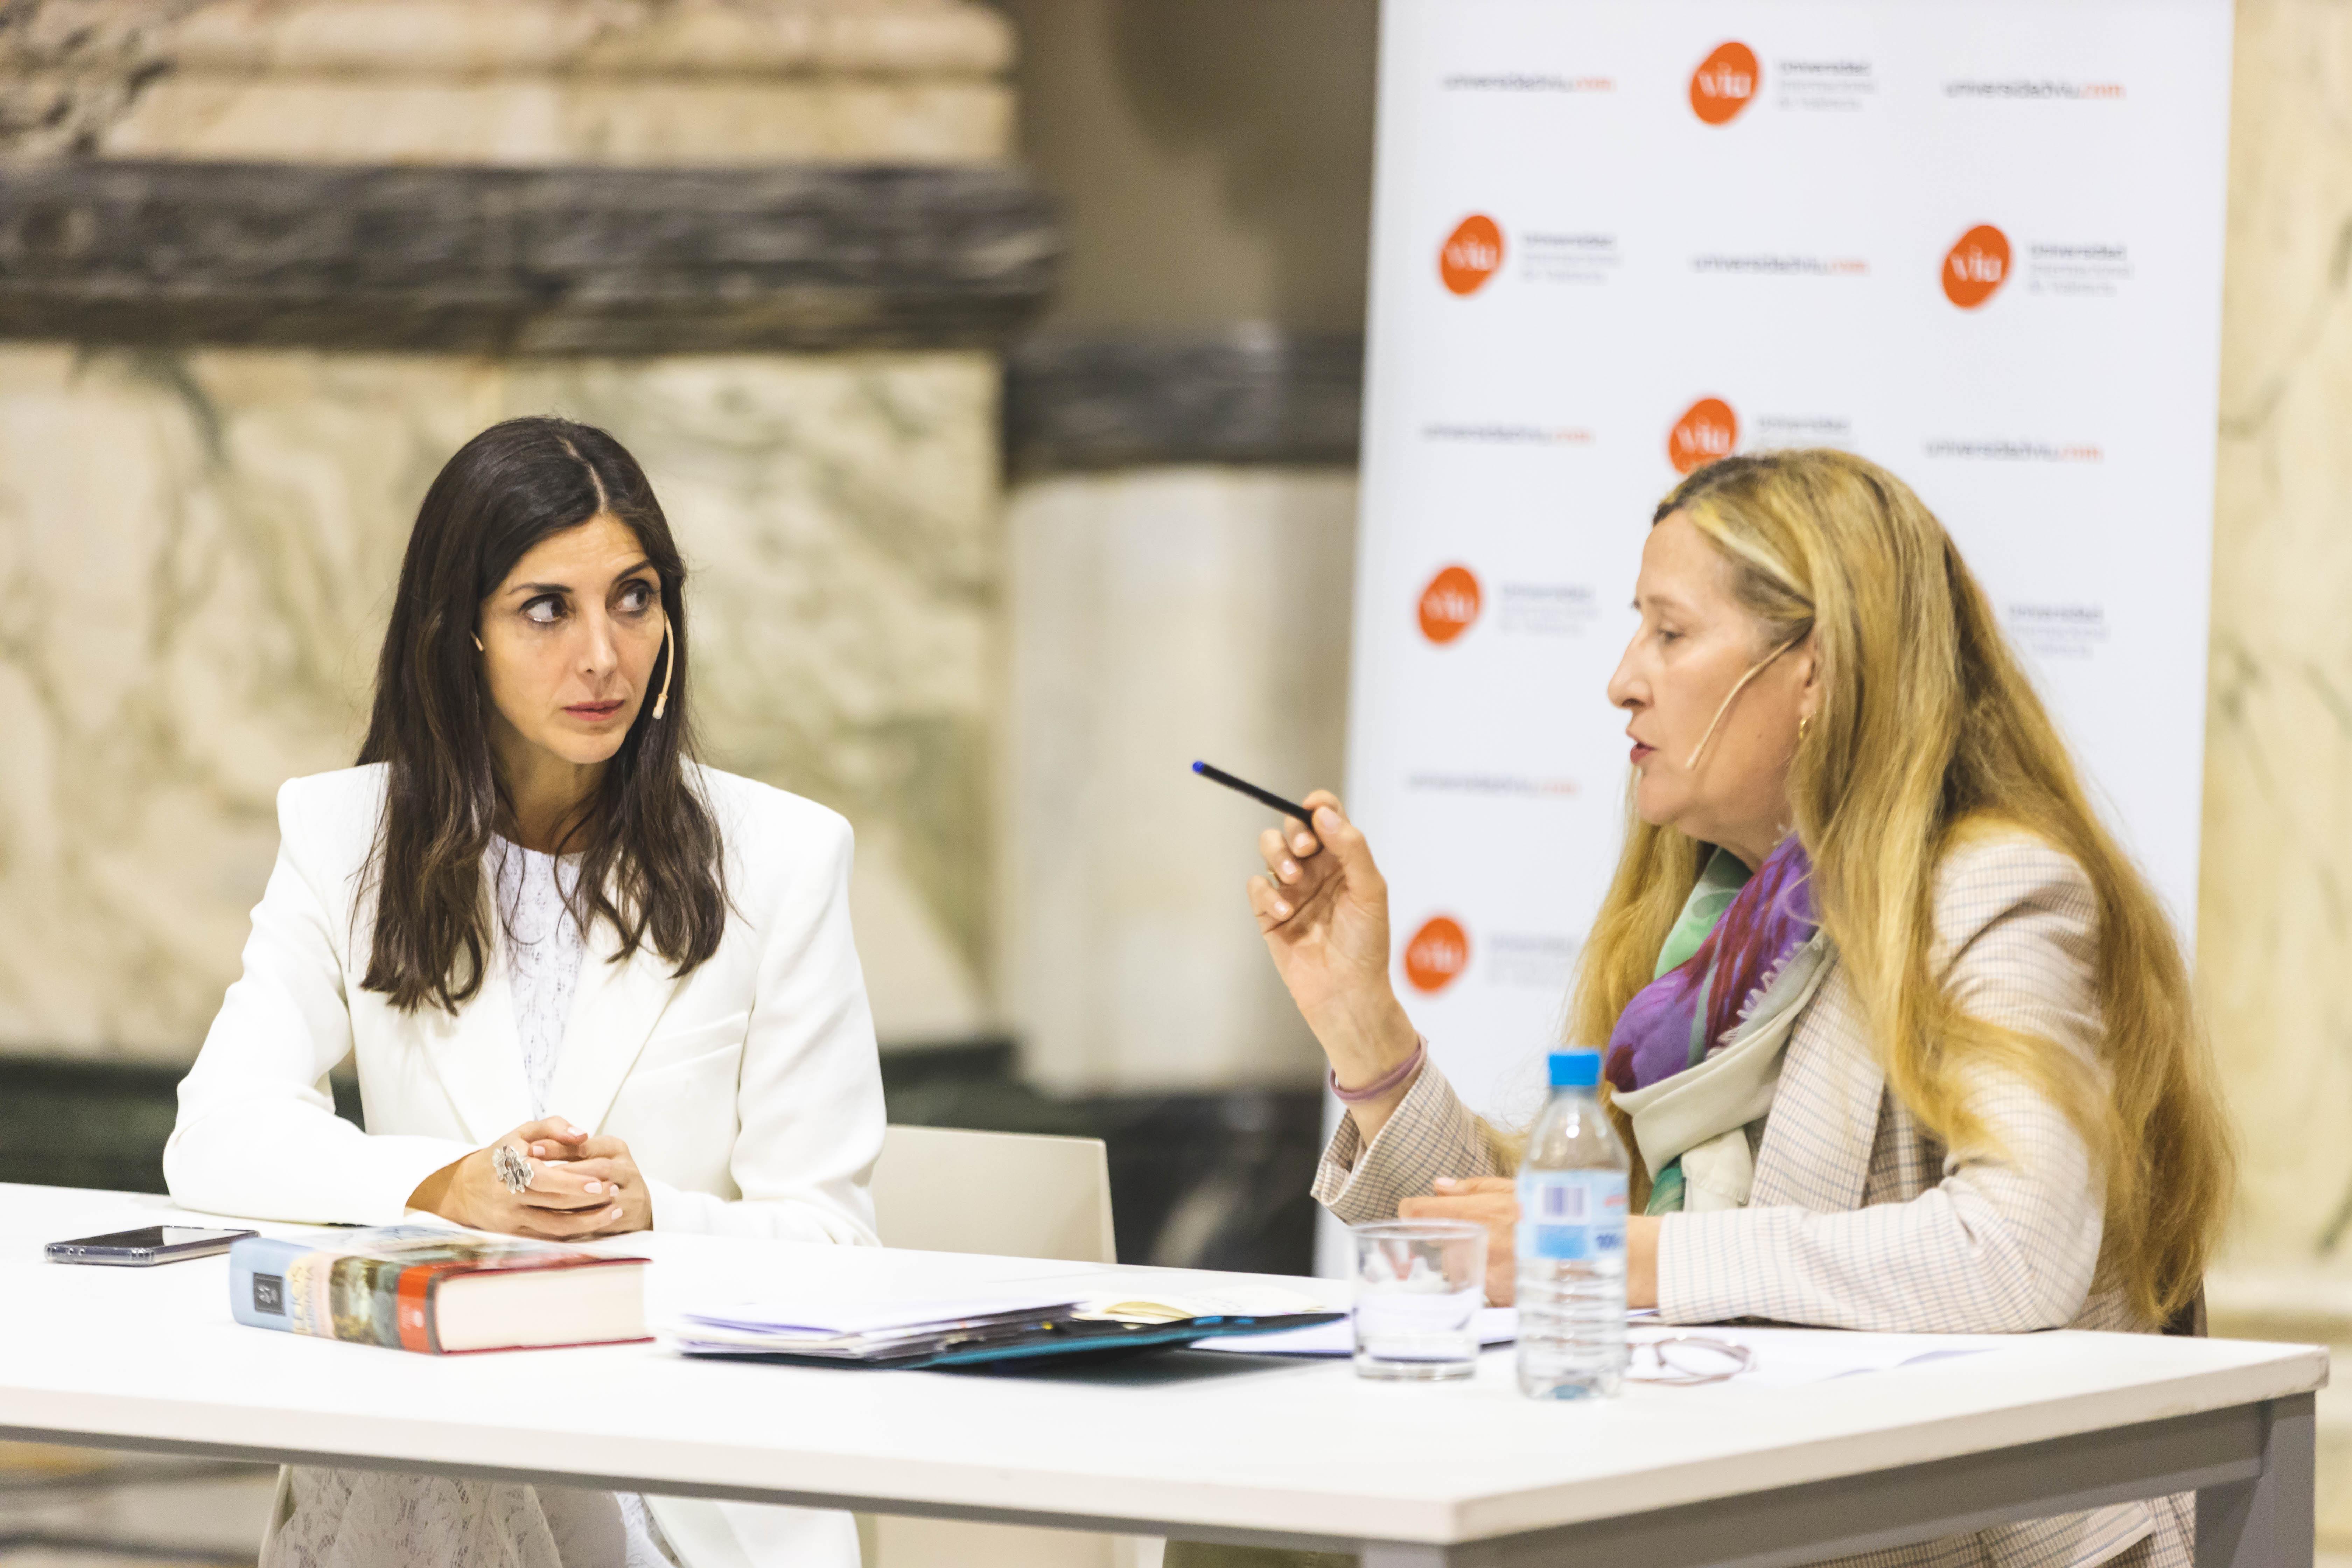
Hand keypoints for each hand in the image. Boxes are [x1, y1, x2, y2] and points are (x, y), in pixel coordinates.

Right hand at [406, 1117, 651, 1240]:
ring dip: (588, 1222)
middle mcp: (509, 1197)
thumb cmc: (499, 1156)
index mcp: (511, 1169)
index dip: (575, 1183)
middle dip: (589, 1202)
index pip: (546, 1179)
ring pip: (555, 1227)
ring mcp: (511, 1219)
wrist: (463, 1189)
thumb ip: (553, 1127)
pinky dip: (573, 1234)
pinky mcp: (513, 1235)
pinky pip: (548, 1238)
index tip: (602, 1183)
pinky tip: (595, 1226)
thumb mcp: (520, 1132)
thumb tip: (582, 1134)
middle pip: (555, 1204)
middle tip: (615, 1193)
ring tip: (614, 1212)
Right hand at [1247, 791, 1420, 1128]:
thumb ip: (1351, 848)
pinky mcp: (1269, 914)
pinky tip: (1284, 912)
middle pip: (1293, 827)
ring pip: (1270, 849)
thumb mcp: (1369, 891)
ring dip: (1276, 855)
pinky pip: (1256, 886)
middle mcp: (1317, 870)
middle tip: (1304, 849)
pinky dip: (1266, 893)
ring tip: (1292, 879)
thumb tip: (1322, 813)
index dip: (1316, 806)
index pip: (1326, 817)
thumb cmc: (1366, 946)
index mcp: (1344, 860)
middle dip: (1294, 830)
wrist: (1347, 994)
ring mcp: (1291, 891)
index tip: (1311, 809)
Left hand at [1396, 1180, 1661, 1309]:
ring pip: (1462, 1270)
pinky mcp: (1506, 1302)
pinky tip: (1518, 1271)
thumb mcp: (1522, 1188)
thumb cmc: (1568, 1213)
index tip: (1416, 1213)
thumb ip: (1474, 1188)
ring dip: (1476, 1261)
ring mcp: (1492, 1278)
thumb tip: (1438, 1184)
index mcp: (1480, 1213)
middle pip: (1440, 1246)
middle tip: (1487, 1233)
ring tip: (1509, 1250)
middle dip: (1456, 1239)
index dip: (1413, 1213)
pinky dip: (1495, 1282)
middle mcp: (1480, 1247)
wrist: (1611, 1255)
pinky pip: (1485, 1291)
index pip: (1419, 1213)